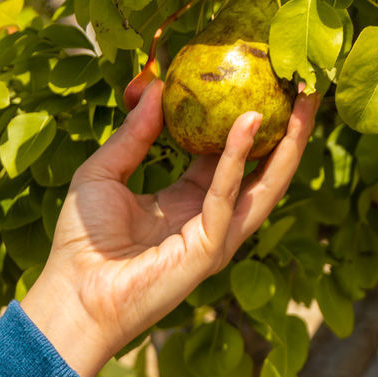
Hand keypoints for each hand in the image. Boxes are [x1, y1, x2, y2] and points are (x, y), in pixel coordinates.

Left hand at [20, 78, 319, 376]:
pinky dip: (237, 160)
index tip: (261, 81)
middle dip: (288, 129)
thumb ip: (133, 134)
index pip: (229, 156)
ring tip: (303, 100)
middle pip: (262, 170)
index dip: (246, 120)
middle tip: (305, 84)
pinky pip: (227, 198)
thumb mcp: (103, 172)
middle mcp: (210, 220)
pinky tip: (246, 123)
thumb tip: (157, 86)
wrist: (72, 294)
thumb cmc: (82, 243)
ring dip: (287, 143)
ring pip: (265, 186)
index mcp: (187, 202)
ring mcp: (216, 238)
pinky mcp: (209, 251)